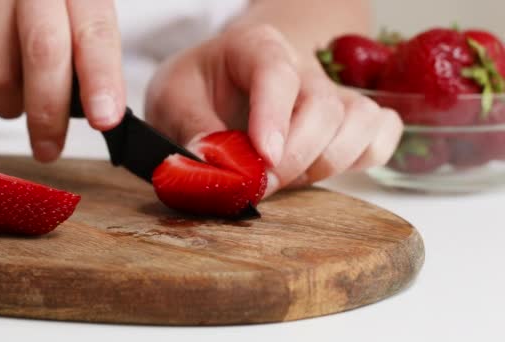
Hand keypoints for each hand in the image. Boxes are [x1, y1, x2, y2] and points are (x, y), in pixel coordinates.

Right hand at [0, 0, 124, 161]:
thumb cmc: (27, 4)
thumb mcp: (68, 15)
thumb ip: (85, 53)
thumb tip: (101, 110)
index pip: (95, 31)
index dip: (101, 79)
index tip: (104, 118)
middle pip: (44, 51)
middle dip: (49, 111)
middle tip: (49, 148)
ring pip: (0, 71)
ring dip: (10, 103)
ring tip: (14, 93)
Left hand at [145, 25, 402, 196]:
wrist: (219, 84)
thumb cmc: (197, 88)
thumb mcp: (172, 100)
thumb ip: (191, 129)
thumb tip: (219, 168)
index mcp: (255, 46)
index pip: (277, 73)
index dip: (273, 118)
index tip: (262, 159)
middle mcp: (301, 66)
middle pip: (323, 107)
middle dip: (294, 158)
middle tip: (259, 185)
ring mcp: (330, 92)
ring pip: (362, 122)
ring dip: (328, 162)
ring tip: (287, 177)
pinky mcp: (347, 119)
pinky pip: (382, 136)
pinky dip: (362, 159)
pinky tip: (321, 168)